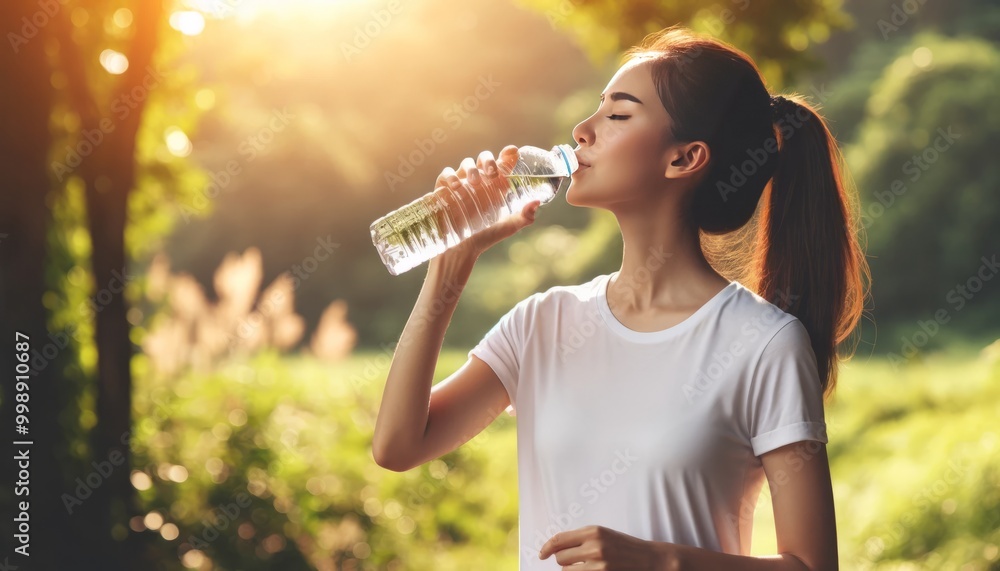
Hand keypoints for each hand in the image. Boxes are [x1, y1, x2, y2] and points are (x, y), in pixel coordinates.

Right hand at [431, 145, 539, 264]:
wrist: (462, 249)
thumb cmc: (486, 236)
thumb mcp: (508, 226)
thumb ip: (524, 216)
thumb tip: (536, 202)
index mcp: (496, 184)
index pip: (503, 162)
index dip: (508, 154)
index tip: (512, 152)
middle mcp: (480, 180)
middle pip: (484, 158)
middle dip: (488, 160)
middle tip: (492, 173)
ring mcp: (462, 182)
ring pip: (466, 163)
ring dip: (472, 168)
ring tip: (475, 183)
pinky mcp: (444, 189)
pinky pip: (446, 174)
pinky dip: (451, 176)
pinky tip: (456, 186)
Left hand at [538, 525, 677, 569]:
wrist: (651, 559)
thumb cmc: (625, 547)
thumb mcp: (603, 535)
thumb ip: (581, 538)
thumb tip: (556, 548)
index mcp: (593, 531)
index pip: (559, 539)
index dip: (546, 548)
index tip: (542, 554)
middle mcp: (594, 546)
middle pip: (561, 558)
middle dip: (565, 562)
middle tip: (577, 562)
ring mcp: (599, 564)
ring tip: (587, 568)